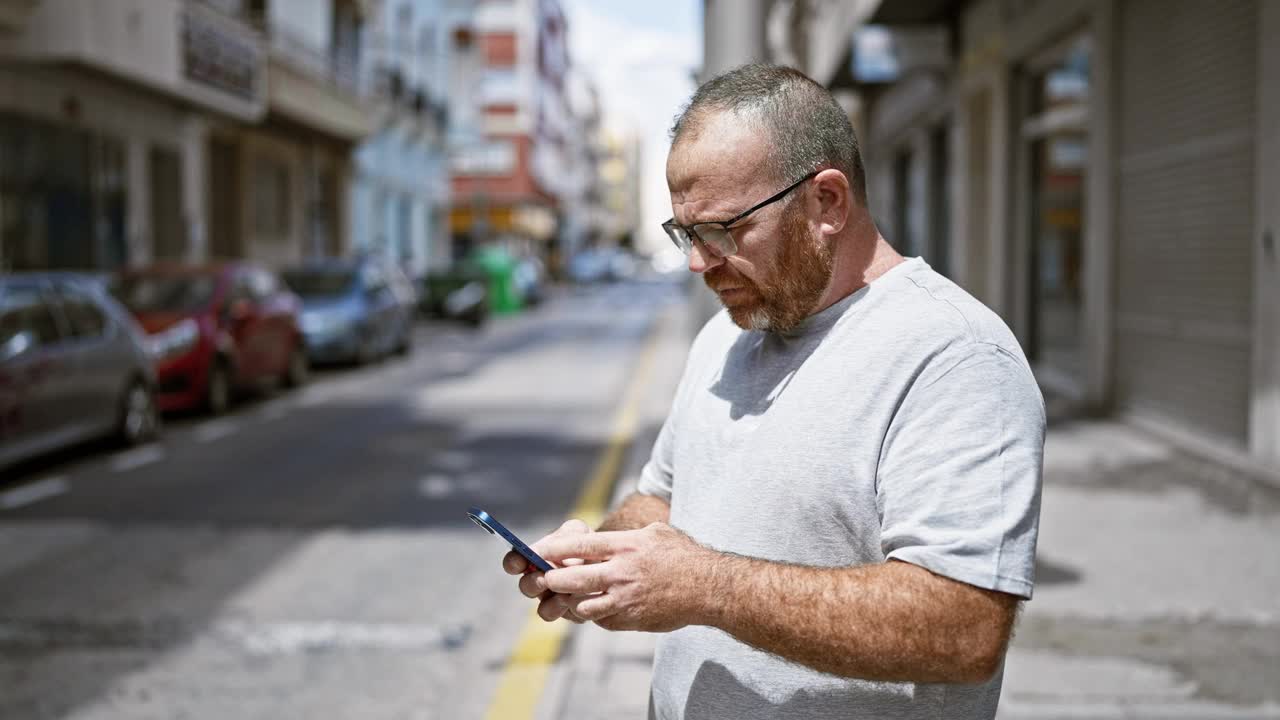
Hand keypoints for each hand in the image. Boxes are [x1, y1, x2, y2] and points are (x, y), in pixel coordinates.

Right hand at [503, 518, 591, 622]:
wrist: (612, 562)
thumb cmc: (589, 543)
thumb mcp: (578, 532)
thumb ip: (563, 537)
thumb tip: (546, 555)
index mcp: (536, 558)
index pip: (515, 561)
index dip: (513, 562)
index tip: (520, 561)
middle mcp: (540, 581)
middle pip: (526, 587)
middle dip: (534, 583)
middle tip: (545, 578)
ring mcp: (554, 600)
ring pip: (543, 608)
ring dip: (553, 600)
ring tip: (567, 592)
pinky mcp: (571, 614)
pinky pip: (568, 617)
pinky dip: (571, 609)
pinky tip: (583, 599)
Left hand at [536, 522, 712, 632]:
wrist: (709, 588)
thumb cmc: (682, 555)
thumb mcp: (655, 532)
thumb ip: (626, 536)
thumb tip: (600, 538)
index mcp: (625, 546)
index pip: (579, 546)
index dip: (553, 549)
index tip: (537, 552)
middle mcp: (621, 572)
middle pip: (572, 578)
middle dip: (552, 579)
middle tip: (544, 579)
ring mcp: (625, 599)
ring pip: (580, 605)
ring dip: (568, 602)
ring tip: (564, 597)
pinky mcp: (630, 620)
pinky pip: (600, 620)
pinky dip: (591, 615)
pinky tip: (591, 608)